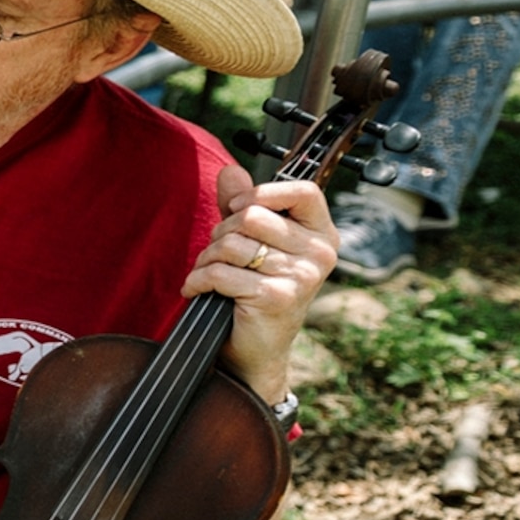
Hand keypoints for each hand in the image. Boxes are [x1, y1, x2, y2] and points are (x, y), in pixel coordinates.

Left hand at [186, 163, 336, 407]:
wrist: (255, 349)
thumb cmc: (254, 291)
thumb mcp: (253, 243)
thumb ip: (242, 206)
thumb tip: (229, 171)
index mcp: (321, 234)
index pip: (303, 191)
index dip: (261, 192)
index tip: (237, 208)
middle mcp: (319, 254)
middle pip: (252, 216)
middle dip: (221, 233)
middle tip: (217, 253)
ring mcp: (302, 277)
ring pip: (232, 244)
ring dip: (206, 258)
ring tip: (208, 273)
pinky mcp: (277, 298)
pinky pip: (220, 272)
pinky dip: (197, 280)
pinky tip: (198, 290)